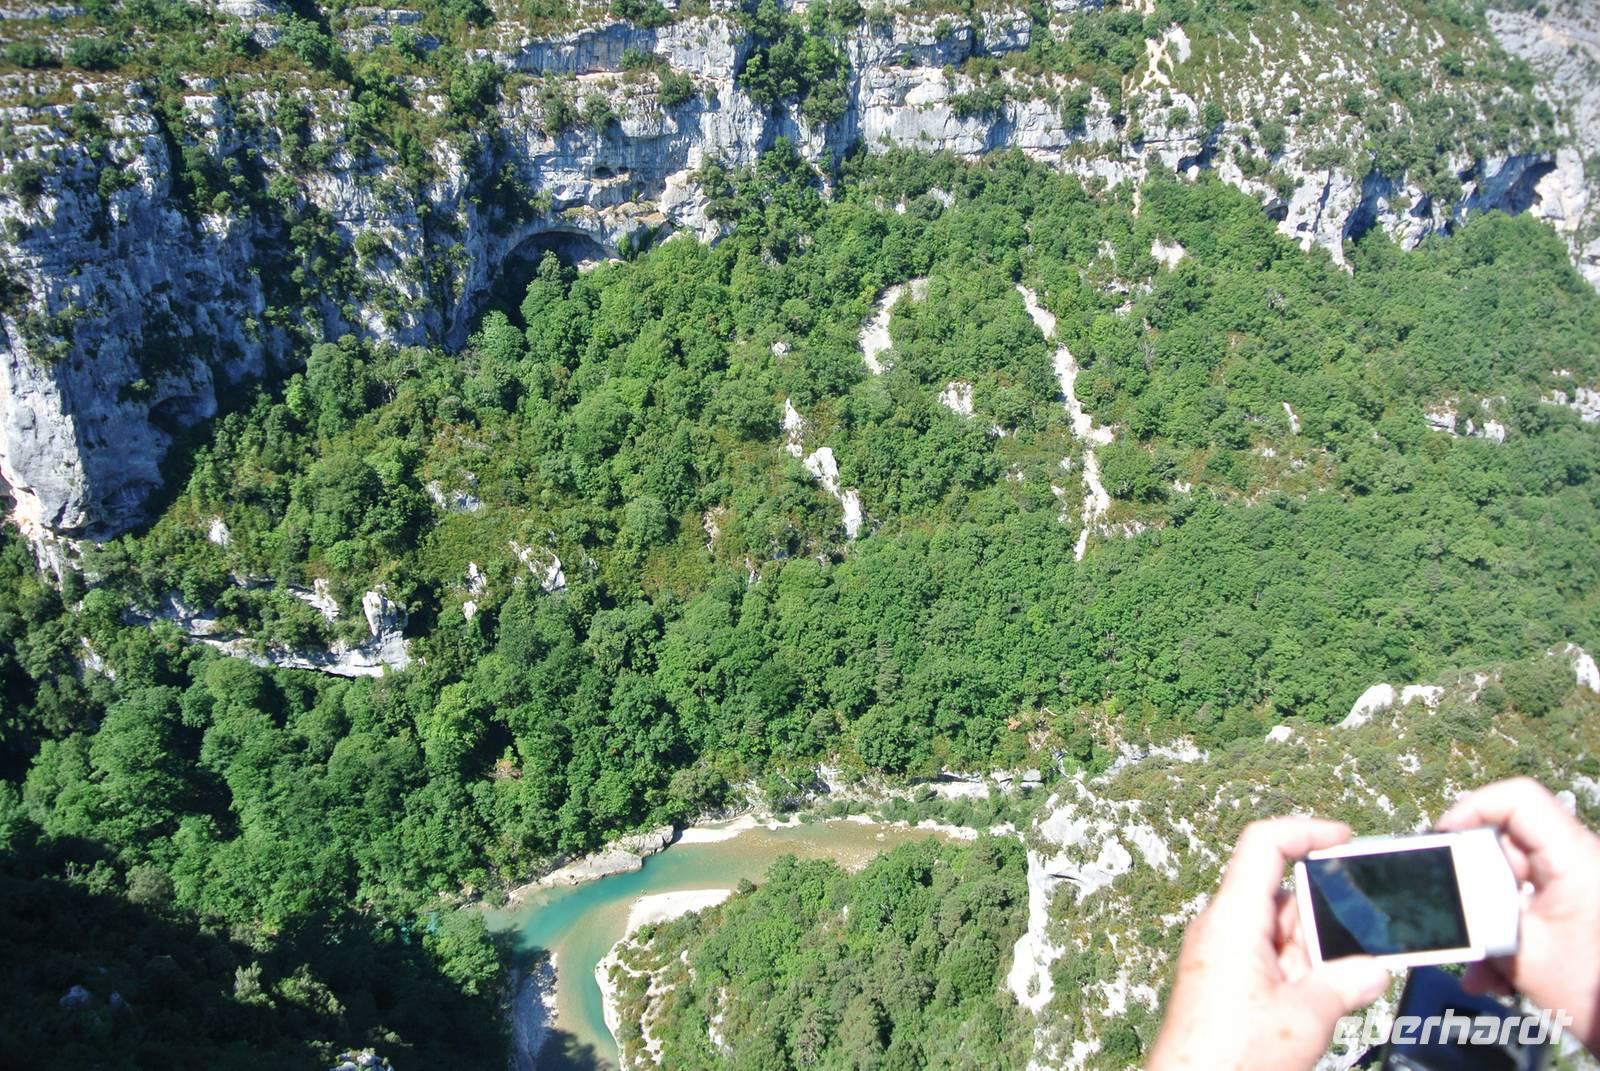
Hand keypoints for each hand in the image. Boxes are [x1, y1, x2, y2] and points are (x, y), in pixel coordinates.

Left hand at [1146, 817, 1390, 1070]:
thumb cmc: (1227, 1057)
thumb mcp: (1305, 1017)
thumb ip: (1345, 984)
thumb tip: (1373, 970)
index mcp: (1232, 919)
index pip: (1263, 845)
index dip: (1305, 831)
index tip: (1343, 838)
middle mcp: (1222, 930)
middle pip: (1282, 896)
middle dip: (1327, 915)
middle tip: (1368, 939)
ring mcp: (1221, 958)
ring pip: (1281, 934)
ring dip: (1319, 952)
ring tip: (1353, 980)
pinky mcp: (1225, 986)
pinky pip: (1271, 962)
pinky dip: (1302, 972)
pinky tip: (1328, 1000)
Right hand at [1436, 777, 1599, 1052]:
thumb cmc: (1591, 989)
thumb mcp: (1522, 953)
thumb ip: (1476, 915)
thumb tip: (1440, 893)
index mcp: (1575, 858)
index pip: (1519, 800)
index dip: (1473, 807)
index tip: (1443, 839)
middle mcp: (1579, 863)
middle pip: (1507, 844)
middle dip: (1471, 882)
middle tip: (1448, 909)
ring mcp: (1576, 888)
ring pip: (1513, 882)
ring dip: (1486, 920)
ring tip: (1480, 966)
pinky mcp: (1573, 911)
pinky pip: (1527, 906)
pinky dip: (1506, 936)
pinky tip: (1495, 976)